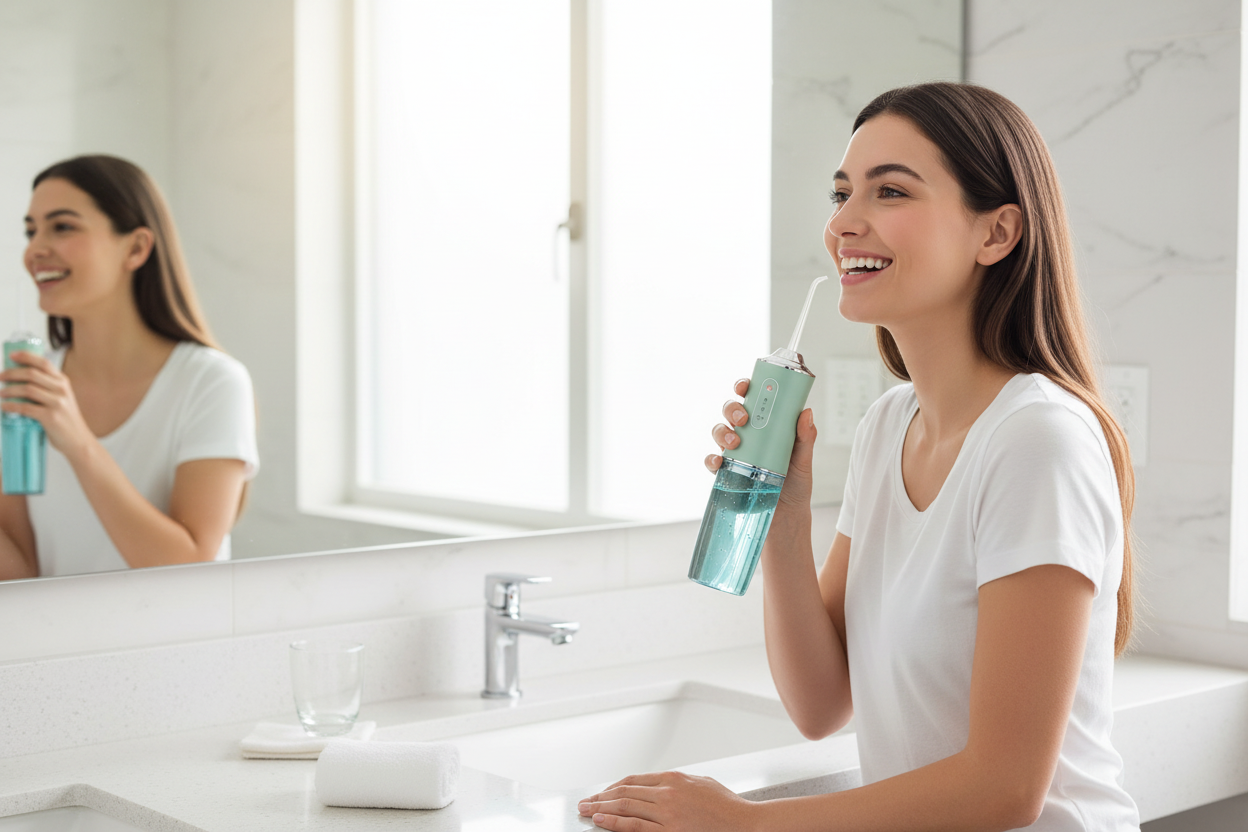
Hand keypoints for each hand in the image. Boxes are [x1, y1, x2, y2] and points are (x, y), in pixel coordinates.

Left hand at [0, 351, 95, 459]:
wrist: (78, 440)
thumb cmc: (66, 419)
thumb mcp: (61, 398)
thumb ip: (46, 387)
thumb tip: (19, 380)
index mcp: (63, 382)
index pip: (43, 363)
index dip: (25, 356)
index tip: (11, 356)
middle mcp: (62, 389)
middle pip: (31, 374)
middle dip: (11, 373)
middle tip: (0, 377)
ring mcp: (57, 403)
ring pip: (27, 389)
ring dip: (9, 390)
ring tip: (1, 393)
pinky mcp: (51, 417)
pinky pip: (26, 408)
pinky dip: (12, 406)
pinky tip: (5, 407)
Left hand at [578, 771, 759, 830]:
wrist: (747, 824)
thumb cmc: (728, 807)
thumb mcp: (701, 783)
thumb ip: (679, 782)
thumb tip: (662, 784)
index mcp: (674, 778)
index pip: (634, 780)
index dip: (614, 787)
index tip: (602, 793)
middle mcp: (668, 792)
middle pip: (625, 792)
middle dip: (600, 797)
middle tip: (584, 802)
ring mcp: (668, 813)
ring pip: (626, 806)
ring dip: (601, 808)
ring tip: (586, 811)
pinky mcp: (670, 831)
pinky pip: (636, 827)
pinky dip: (615, 822)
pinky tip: (602, 821)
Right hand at [705, 379, 816, 510]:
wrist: (787, 516)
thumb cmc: (796, 484)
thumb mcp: (803, 460)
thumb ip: (805, 438)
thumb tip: (806, 412)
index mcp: (766, 425)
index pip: (752, 399)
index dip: (744, 387)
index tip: (744, 387)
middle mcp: (747, 435)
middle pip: (730, 411)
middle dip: (731, 409)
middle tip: (743, 419)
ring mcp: (734, 453)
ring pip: (718, 431)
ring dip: (722, 432)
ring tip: (735, 443)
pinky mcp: (726, 473)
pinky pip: (711, 461)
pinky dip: (711, 459)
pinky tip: (719, 462)